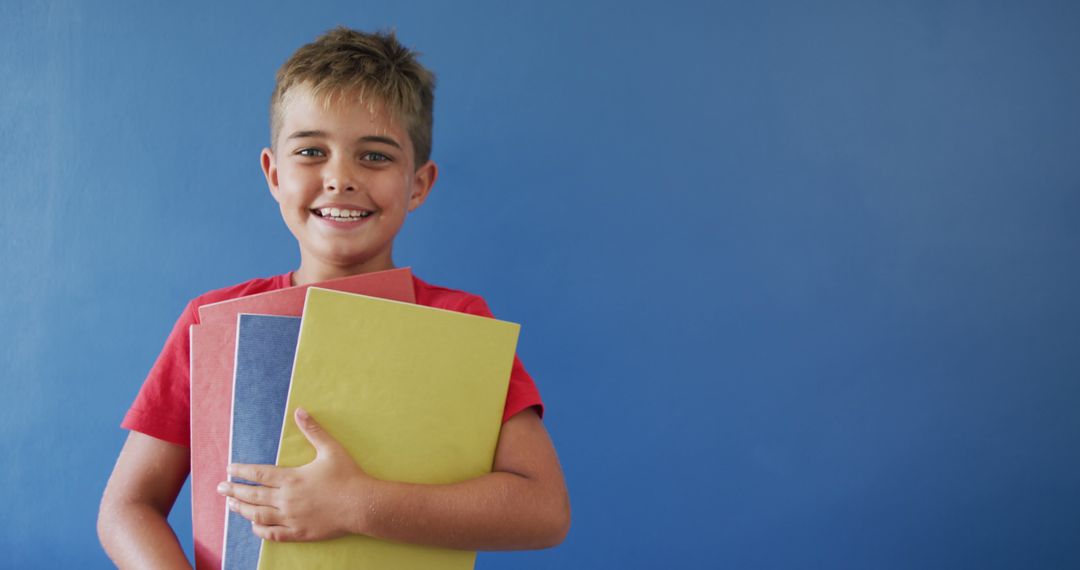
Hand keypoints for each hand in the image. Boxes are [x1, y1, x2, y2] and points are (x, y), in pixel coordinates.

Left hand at [217, 407, 374, 541]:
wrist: (362, 504)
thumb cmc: (347, 475)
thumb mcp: (331, 448)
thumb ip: (313, 430)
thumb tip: (300, 410)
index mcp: (292, 478)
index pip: (259, 474)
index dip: (242, 471)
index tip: (230, 469)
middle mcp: (287, 499)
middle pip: (253, 495)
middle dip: (234, 491)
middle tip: (220, 488)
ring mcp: (291, 518)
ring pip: (258, 515)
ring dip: (242, 510)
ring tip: (231, 505)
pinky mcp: (299, 532)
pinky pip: (273, 534)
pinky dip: (260, 530)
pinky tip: (253, 526)